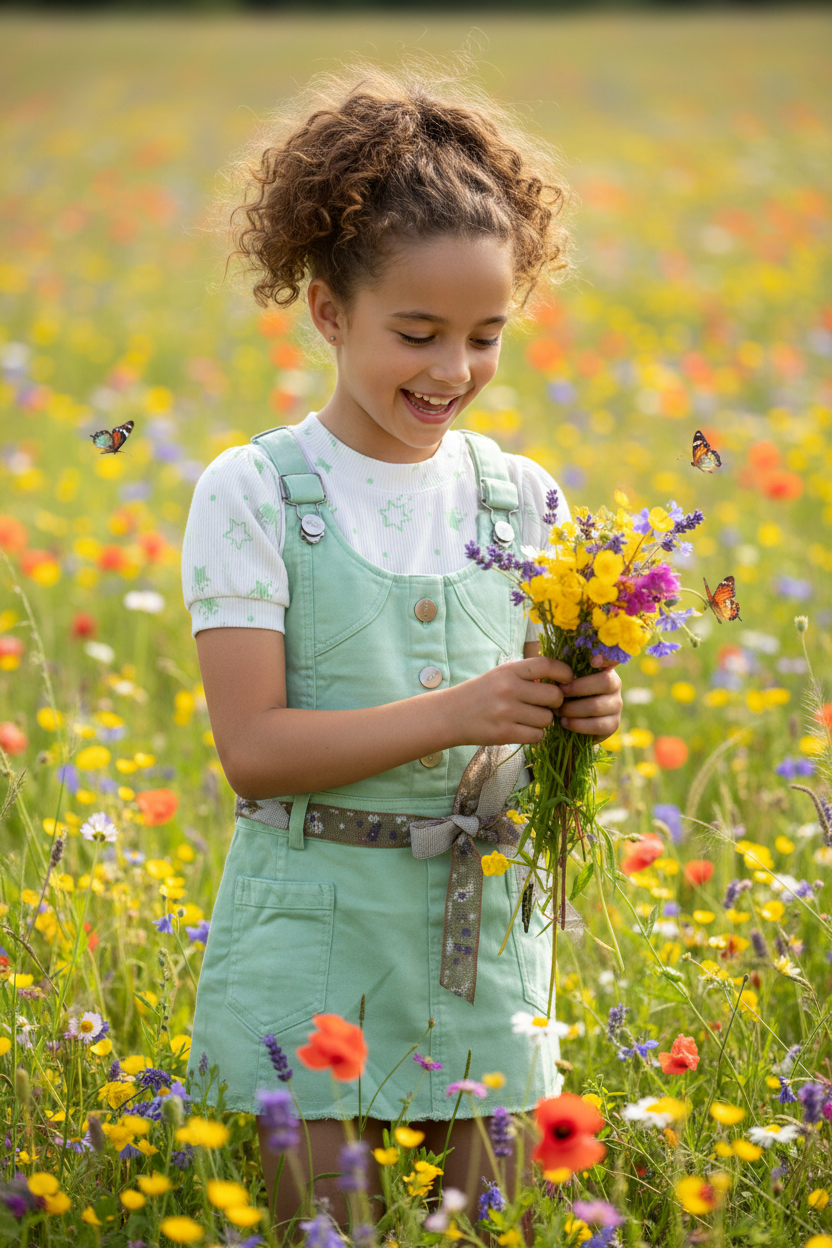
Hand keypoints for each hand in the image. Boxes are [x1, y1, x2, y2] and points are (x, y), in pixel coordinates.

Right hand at [445, 655, 573, 746]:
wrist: (450, 715)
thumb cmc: (481, 693)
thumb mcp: (501, 675)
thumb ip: (527, 675)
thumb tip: (562, 681)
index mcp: (509, 670)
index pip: (547, 665)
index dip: (564, 673)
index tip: (567, 680)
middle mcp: (508, 689)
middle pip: (554, 696)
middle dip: (556, 702)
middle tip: (547, 704)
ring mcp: (506, 712)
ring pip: (547, 719)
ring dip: (544, 720)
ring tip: (530, 718)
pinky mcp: (504, 733)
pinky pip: (537, 735)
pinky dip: (535, 734)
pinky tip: (523, 729)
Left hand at [556, 658, 622, 741]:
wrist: (569, 719)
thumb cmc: (564, 692)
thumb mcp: (564, 678)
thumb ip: (565, 668)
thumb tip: (565, 661)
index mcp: (605, 669)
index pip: (610, 661)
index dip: (605, 660)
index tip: (593, 661)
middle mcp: (615, 685)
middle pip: (605, 683)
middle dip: (577, 688)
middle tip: (558, 693)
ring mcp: (616, 705)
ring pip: (597, 706)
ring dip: (573, 709)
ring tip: (557, 711)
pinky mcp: (613, 724)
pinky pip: (598, 725)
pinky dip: (578, 724)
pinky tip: (564, 722)